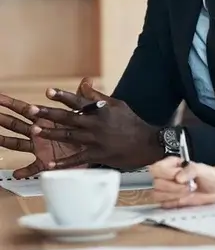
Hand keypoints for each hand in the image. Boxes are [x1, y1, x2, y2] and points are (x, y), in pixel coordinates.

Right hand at [0, 77, 94, 177]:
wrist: (92, 147)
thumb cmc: (83, 129)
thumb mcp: (84, 111)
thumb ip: (82, 96)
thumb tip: (87, 79)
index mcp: (46, 120)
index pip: (26, 110)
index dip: (12, 104)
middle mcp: (39, 133)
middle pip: (16, 125)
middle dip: (3, 119)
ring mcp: (40, 147)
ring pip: (18, 144)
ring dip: (6, 141)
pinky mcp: (46, 161)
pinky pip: (34, 167)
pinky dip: (26, 171)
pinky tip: (16, 174)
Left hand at [5, 81, 161, 171]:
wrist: (147, 143)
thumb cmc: (132, 122)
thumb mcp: (118, 105)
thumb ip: (98, 96)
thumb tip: (84, 84)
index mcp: (101, 110)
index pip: (79, 101)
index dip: (63, 96)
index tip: (48, 91)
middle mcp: (97, 124)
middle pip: (69, 117)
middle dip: (49, 113)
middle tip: (31, 109)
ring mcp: (96, 140)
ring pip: (69, 136)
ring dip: (51, 133)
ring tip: (35, 130)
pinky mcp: (98, 155)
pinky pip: (77, 159)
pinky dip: (63, 163)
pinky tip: (49, 165)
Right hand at [150, 157, 214, 207]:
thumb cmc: (207, 175)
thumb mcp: (200, 168)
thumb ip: (190, 170)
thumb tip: (178, 178)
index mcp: (170, 164)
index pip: (155, 169)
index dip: (166, 174)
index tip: (179, 176)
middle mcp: (164, 176)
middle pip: (156, 184)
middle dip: (174, 187)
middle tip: (189, 186)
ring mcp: (165, 189)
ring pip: (157, 195)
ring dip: (174, 195)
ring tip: (188, 192)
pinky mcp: (168, 201)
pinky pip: (163, 204)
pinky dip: (174, 203)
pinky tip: (184, 199)